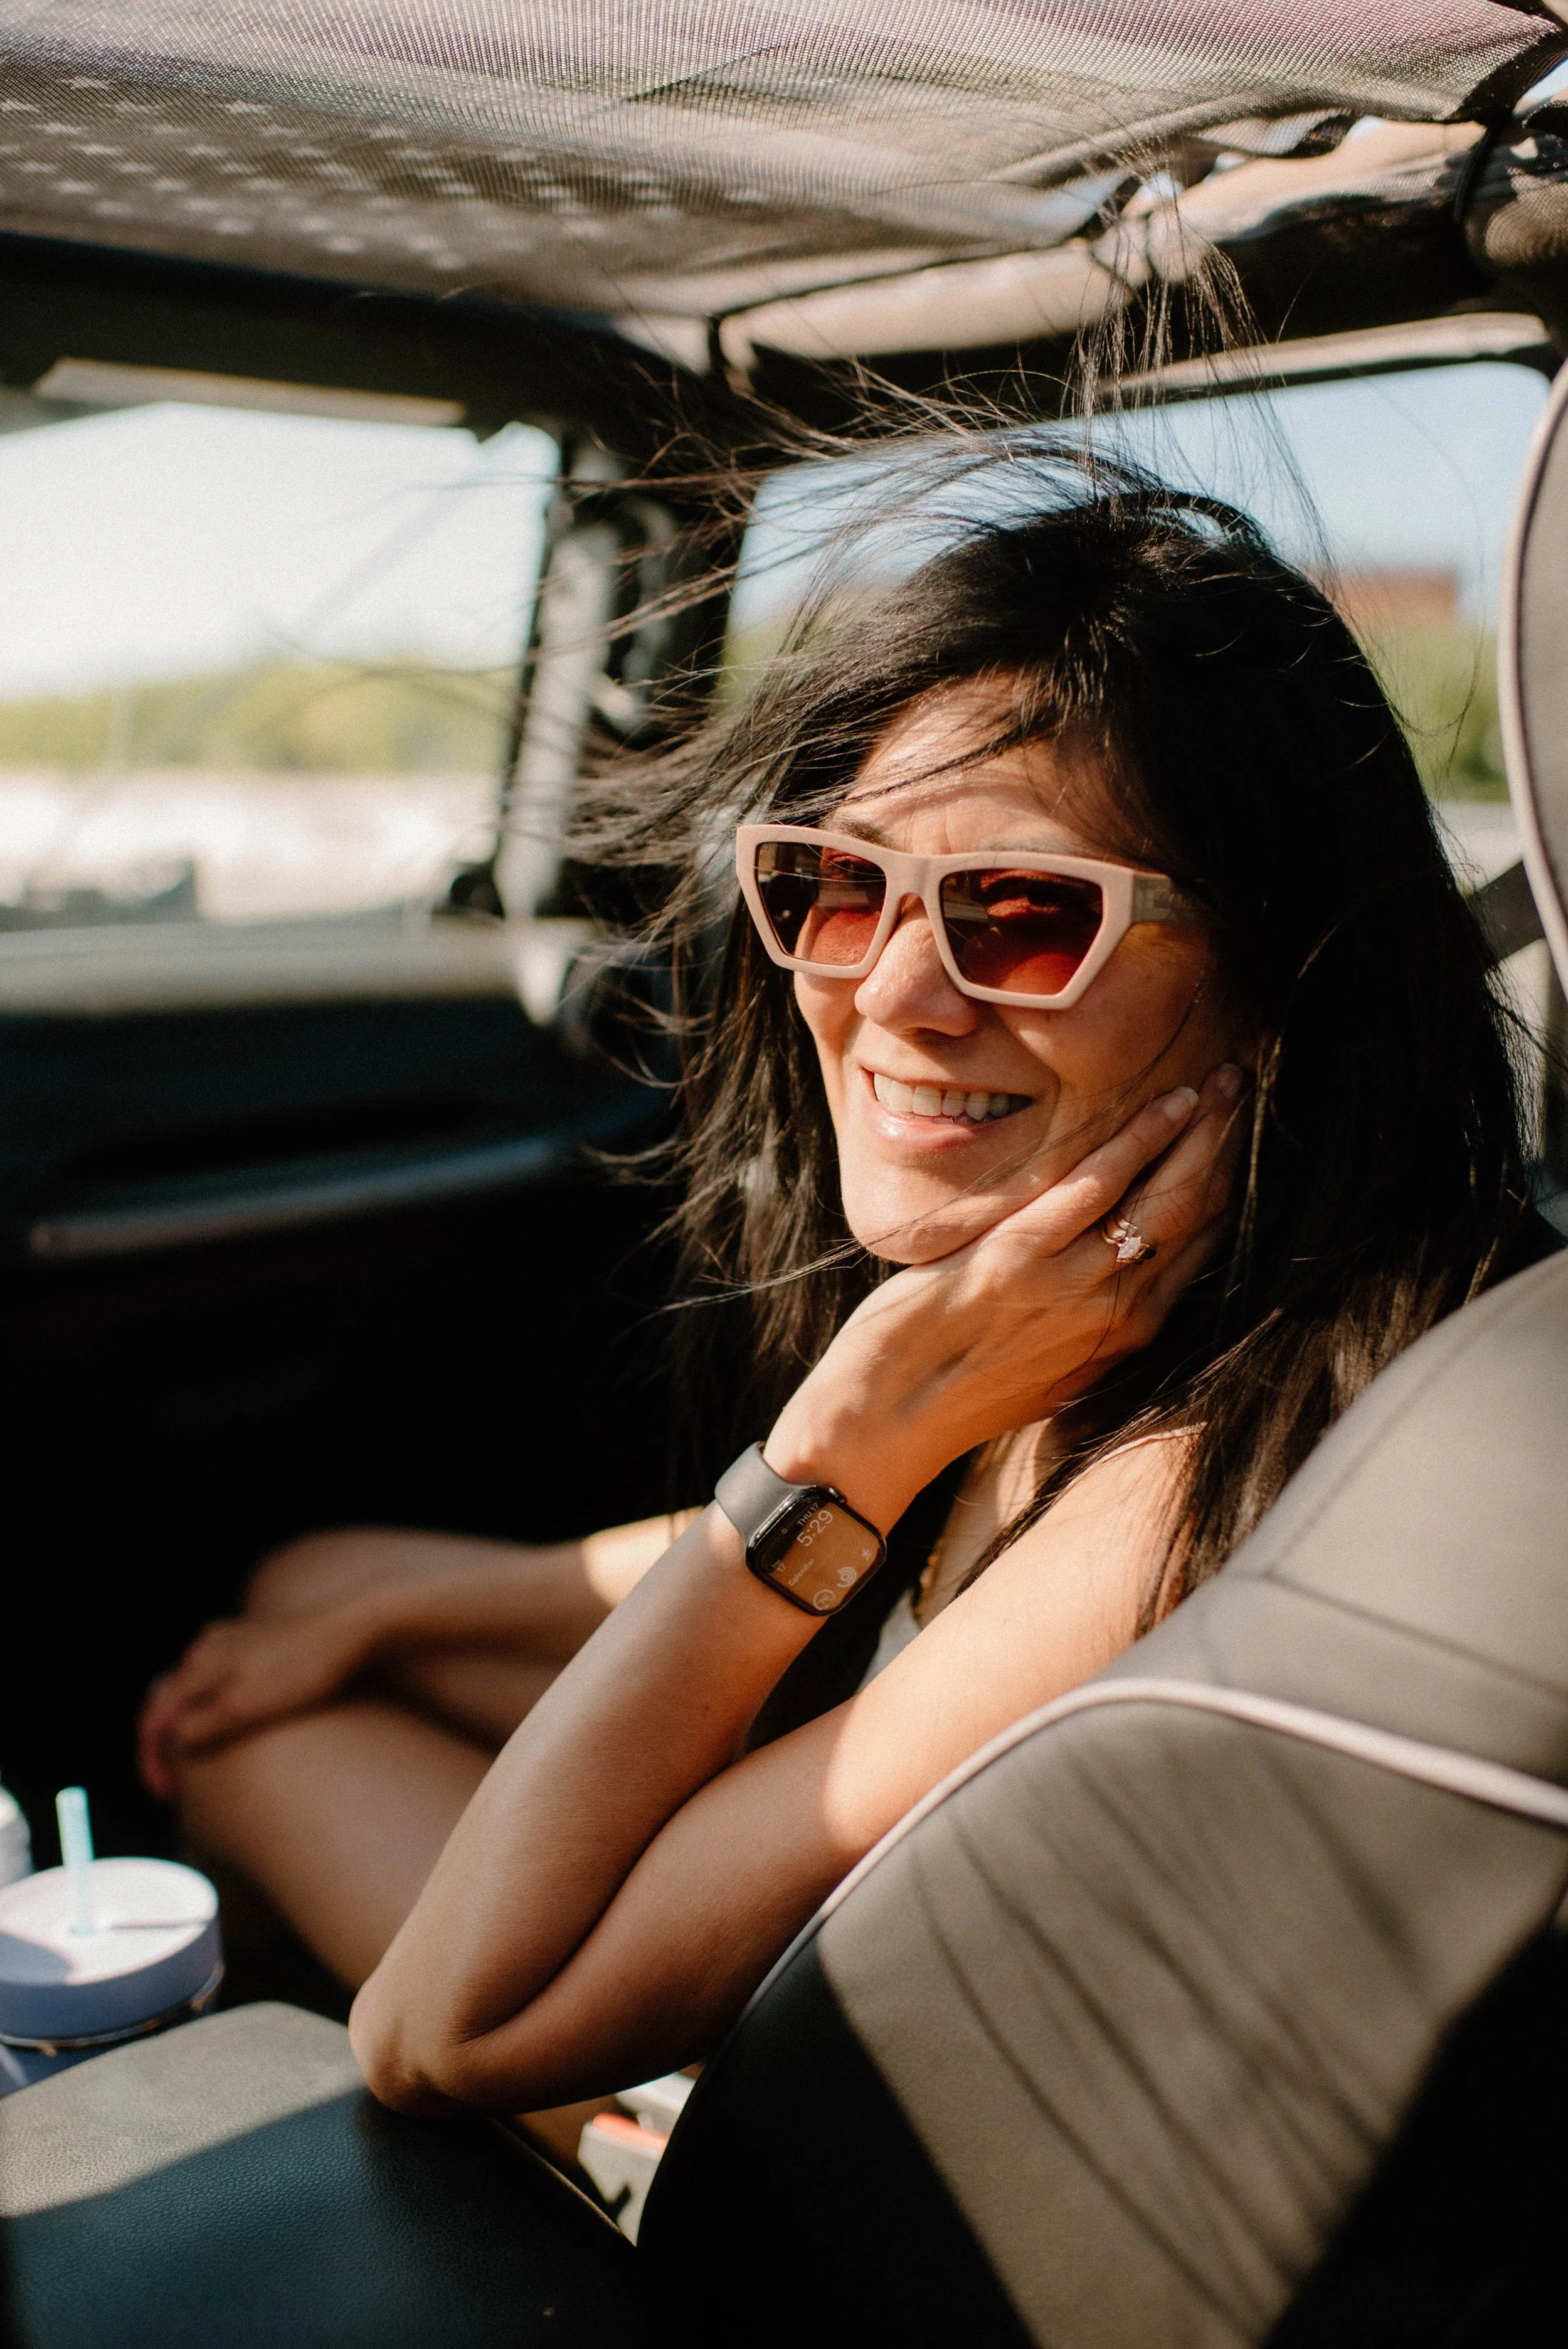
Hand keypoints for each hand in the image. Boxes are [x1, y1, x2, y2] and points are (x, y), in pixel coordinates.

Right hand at [137, 1607, 374, 1798]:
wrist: (354, 1628)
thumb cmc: (302, 1669)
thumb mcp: (245, 1707)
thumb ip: (201, 1726)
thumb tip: (173, 1741)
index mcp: (198, 1663)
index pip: (154, 1719)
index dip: (152, 1761)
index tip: (167, 1794)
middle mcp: (207, 1645)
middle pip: (167, 1702)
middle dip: (166, 1745)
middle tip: (178, 1785)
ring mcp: (233, 1639)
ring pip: (191, 1689)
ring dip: (187, 1724)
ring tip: (197, 1758)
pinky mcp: (257, 1640)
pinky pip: (217, 1678)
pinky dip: (209, 1705)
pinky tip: (225, 1718)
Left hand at [765, 1064, 1244, 1528]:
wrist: (888, 1422)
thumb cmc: (954, 1388)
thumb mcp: (1046, 1362)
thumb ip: (1085, 1317)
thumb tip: (1109, 1272)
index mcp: (1126, 1337)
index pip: (1201, 1248)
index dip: (1228, 1184)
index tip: (1239, 1134)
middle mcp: (1117, 1315)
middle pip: (1198, 1216)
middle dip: (1229, 1145)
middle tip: (1243, 1084)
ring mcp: (1073, 1288)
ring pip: (1167, 1198)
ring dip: (1202, 1132)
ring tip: (1224, 1080)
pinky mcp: (1020, 1262)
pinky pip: (1098, 1188)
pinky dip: (1140, 1140)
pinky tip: (1168, 1103)